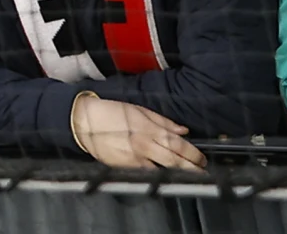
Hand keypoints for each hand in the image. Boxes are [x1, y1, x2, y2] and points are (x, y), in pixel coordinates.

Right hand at [68, 93, 202, 170]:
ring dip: (178, 174)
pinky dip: (158, 175)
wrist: (84, 121)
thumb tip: (183, 131)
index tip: (202, 159)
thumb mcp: (139, 110)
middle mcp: (144, 144)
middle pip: (174, 161)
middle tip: (201, 171)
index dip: (193, 154)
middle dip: (192, 168)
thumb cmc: (111, 112)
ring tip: (189, 176)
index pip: (178, 144)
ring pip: (163, 170)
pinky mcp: (125, 167)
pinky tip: (166, 177)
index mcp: (149, 129)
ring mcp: (135, 158)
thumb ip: (163, 121)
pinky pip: (147, 174)